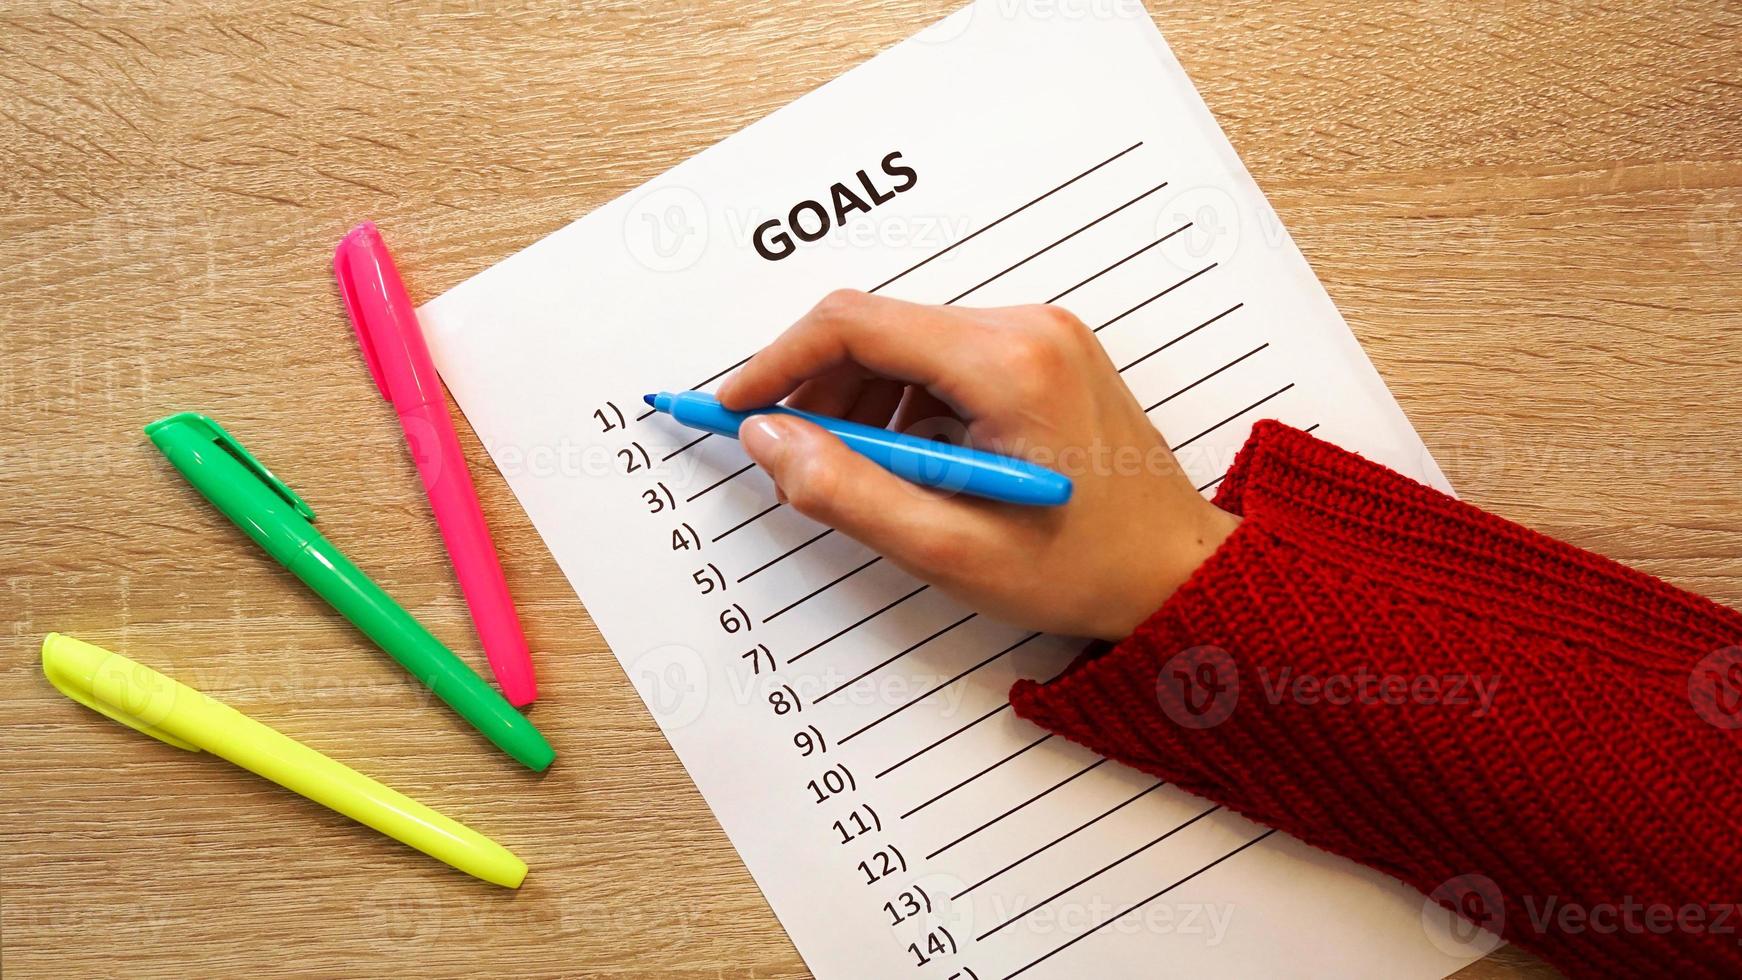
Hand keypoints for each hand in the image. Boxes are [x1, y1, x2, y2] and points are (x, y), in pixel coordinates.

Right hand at [716, 290, 1239, 639]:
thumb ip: (847, 492)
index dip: (778, 364)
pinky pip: (944, 359)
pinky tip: (911, 463)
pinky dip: (905, 404)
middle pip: (878, 328)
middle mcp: (1028, 328)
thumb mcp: (950, 550)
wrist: (1177, 572)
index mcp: (1009, 364)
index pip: (856, 323)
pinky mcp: (1043, 353)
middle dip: (819, 391)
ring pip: (906, 344)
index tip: (737, 408)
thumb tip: (770, 441)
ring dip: (861, 402)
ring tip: (862, 478)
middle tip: (794, 463)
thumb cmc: (1085, 569)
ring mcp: (1041, 336)